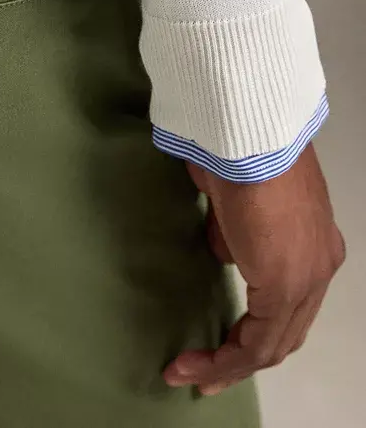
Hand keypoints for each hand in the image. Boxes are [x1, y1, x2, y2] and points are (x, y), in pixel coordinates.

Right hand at [164, 143, 344, 395]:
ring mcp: (308, 277)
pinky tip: (196, 364)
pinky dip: (224, 360)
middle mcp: (320, 265)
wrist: (249, 135)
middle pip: (285, 331)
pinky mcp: (285, 285)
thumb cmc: (236, 153)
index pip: (288, 301)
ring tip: (189, 374)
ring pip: (272, 344)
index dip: (253, 327)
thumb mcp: (232, 197)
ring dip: (227, 365)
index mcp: (313, 242)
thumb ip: (233, 228)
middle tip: (206, 372)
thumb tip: (226, 246)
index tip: (216, 339)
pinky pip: (256, 343)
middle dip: (242, 358)